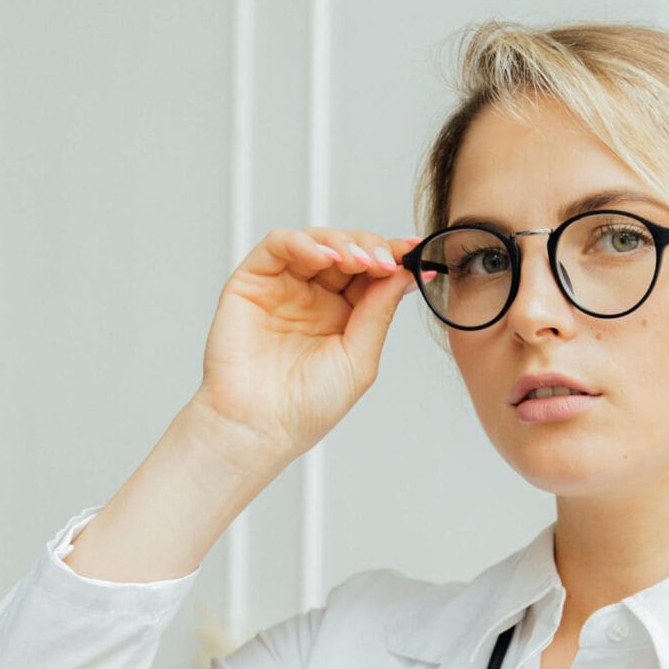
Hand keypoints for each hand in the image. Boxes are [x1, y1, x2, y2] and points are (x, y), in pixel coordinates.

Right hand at [193, 225, 419, 468]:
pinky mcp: (252, 280)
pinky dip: (304, 242)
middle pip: (347, 250)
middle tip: (386, 261)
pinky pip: (278, 245)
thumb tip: (407, 273)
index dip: (393, 257)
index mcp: (343, 315)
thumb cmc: (307, 406)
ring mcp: (283, 286)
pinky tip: (326, 258)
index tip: (415, 251)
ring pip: (316, 241)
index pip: (370, 273)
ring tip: (360, 261)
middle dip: (372, 248)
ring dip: (343, 243)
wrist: (260, 427)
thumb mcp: (359, 358)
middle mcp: (314, 297)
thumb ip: (380, 312)